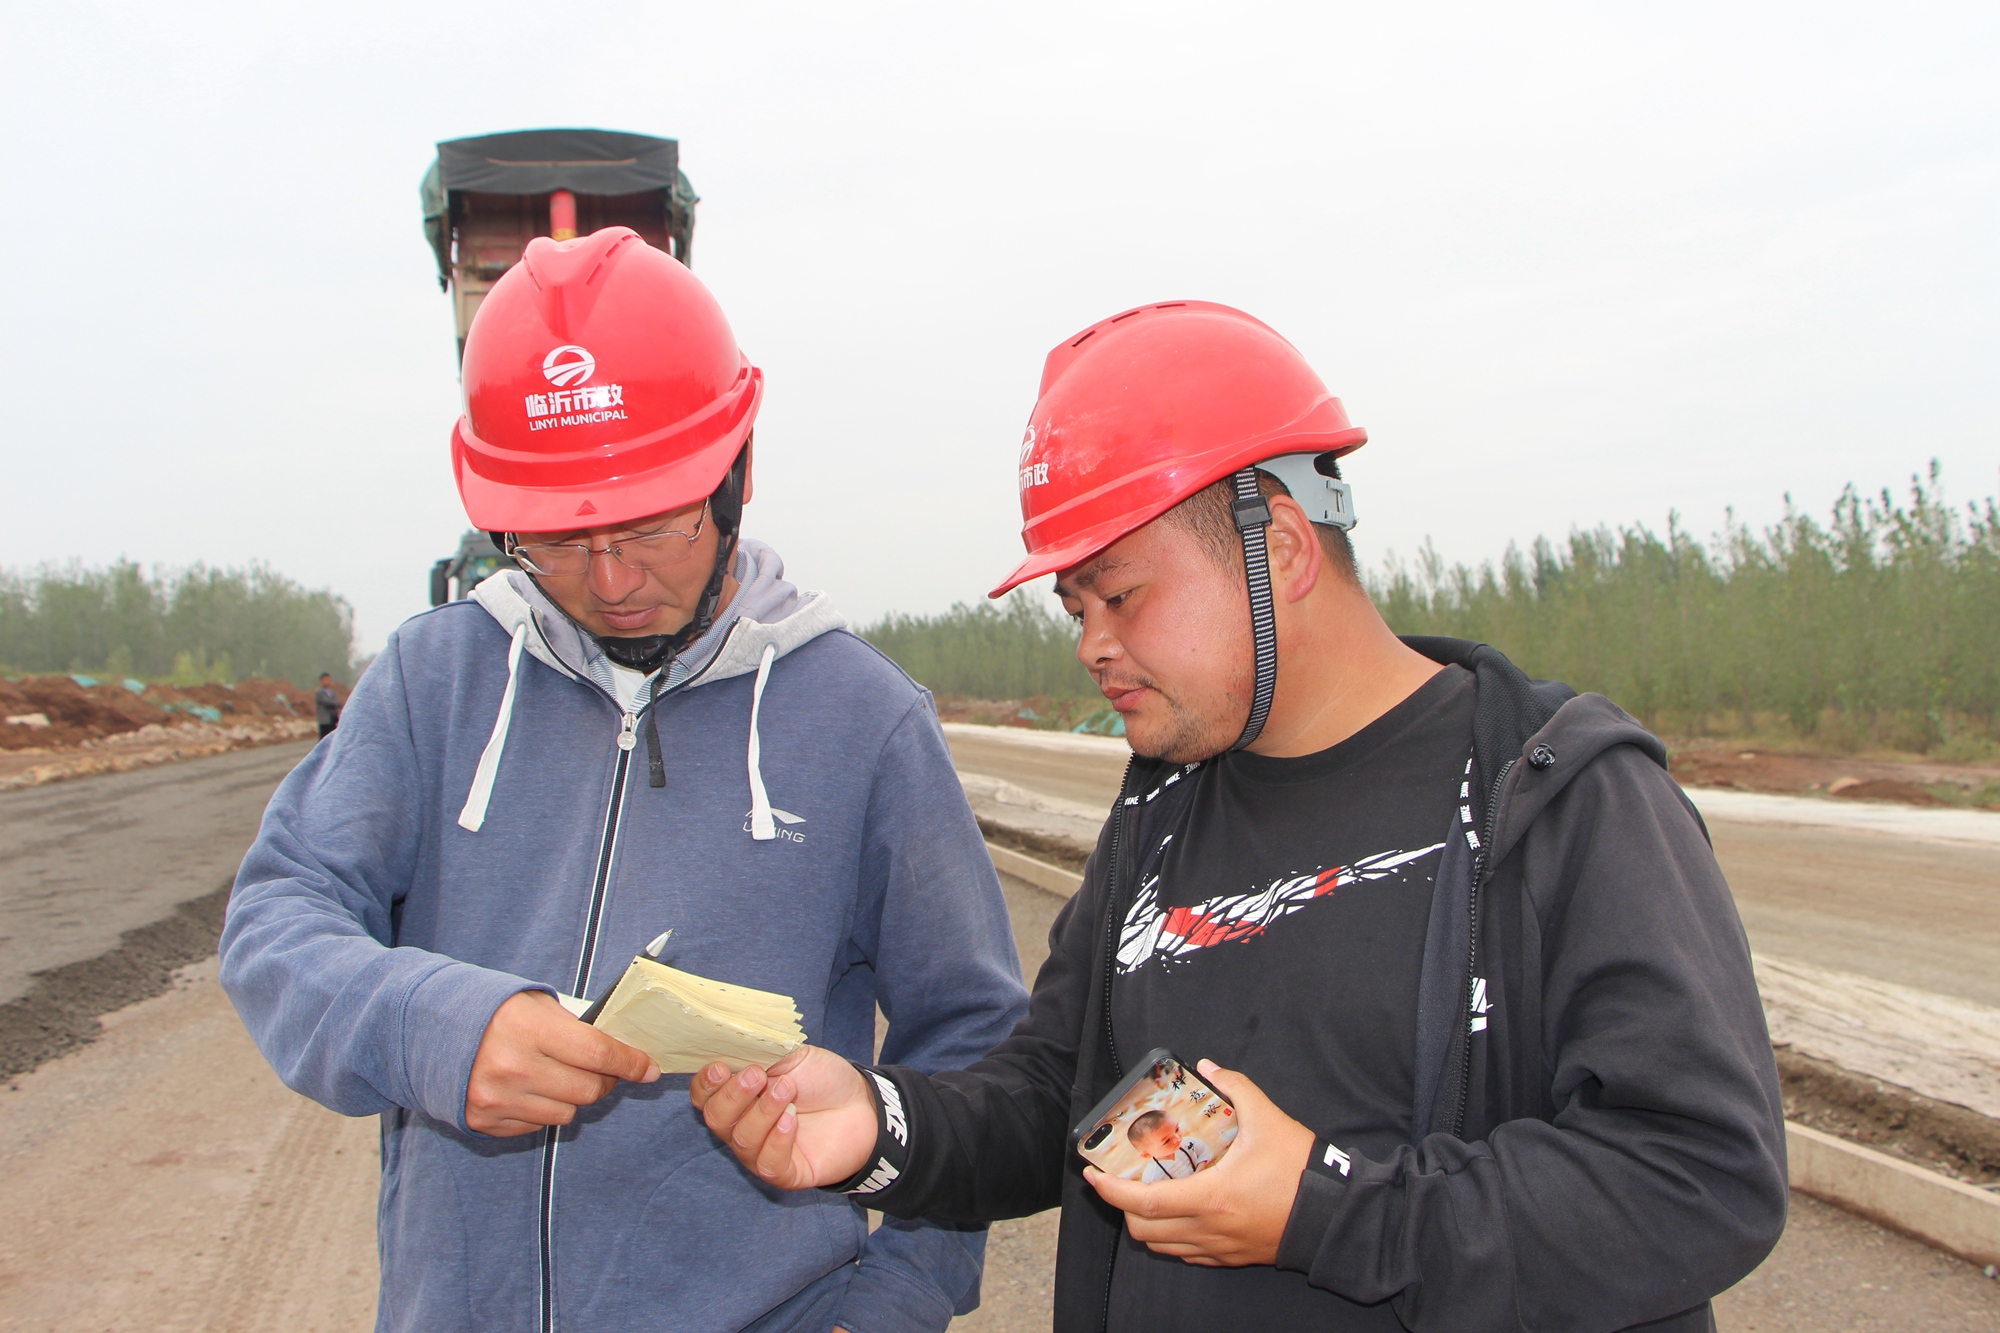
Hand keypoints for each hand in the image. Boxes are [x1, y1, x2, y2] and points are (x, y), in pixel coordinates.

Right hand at [465, 991, 659, 1135]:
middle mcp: (513, 1068)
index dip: (631, 1063)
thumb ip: (575, 1027)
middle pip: (588, 1090)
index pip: (598, 1054)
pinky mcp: (483, 1122)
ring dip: (572, 1098)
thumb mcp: (534, 1003)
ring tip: (558, 1076)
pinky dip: (542, 1111)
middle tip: (604, 1070)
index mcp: (529, 1028)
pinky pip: (536, 1127)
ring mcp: (497, 1099)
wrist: (427, 1029)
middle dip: (605, 1080)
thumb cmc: (493, 1011)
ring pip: (566, 1114)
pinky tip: (530, 1089)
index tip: (649, 1068)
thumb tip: (622, 1049)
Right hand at [690, 1046, 877, 1188]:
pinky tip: (792, 1120)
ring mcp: (760, 1152)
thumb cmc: (821, 1079)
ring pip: (742, 1140)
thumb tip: (733, 1045)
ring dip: (763, 1112)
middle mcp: (741, 1126)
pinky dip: (777, 1140)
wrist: (862, 1104)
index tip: (721, 1068)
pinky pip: (768, 1163)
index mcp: (737, 1096)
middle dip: (734, 1095)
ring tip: (788, 1090)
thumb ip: (761, 1052)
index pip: (704, 1096)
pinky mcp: (785, 1173)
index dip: (706, 1084)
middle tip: (759, 1075)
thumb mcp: (791, 1055)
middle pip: (716, 1119)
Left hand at [1084, 1060, 1315, 1266]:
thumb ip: (1236, 1088)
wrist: (1335, 1217)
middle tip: (1124, 1180)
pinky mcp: (1233, 1258)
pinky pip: (1188, 1254)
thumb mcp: (1268, 1120)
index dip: (1111, 1192)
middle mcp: (1208, 1229)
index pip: (1144, 1204)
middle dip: (1125, 1207)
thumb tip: (1210, 1067)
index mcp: (1211, 1198)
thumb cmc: (1300, 1171)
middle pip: (1145, 1231)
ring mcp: (1220, 1248)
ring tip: (1149, 1193)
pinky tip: (1181, 1211)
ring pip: (1163, 1247)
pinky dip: (1173, 1237)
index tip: (1093, 1176)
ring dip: (1147, 1223)